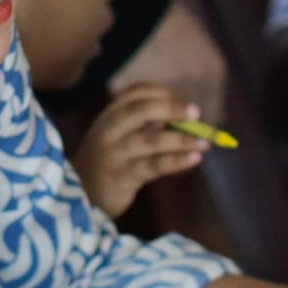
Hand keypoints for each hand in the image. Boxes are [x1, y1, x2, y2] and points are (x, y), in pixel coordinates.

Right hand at [74, 82, 208, 218]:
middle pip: (140, 110)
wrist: (83, 194)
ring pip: (150, 140)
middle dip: (171, 108)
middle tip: (196, 114)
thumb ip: (146, 125)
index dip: (164, 94)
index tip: (185, 105)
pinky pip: (153, 166)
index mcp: (110, 114)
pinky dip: (176, 161)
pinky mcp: (122, 176)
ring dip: (181, 139)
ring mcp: (114, 153)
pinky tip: (194, 159)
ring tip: (205, 142)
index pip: (136, 92)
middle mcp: (109, 129)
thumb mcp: (120, 136)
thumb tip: (188, 120)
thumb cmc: (110, 161)